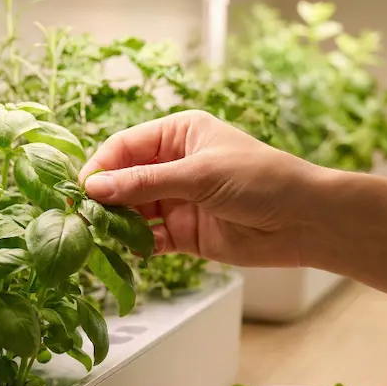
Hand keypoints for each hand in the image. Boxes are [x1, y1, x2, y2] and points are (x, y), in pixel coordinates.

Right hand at [79, 110, 323, 266]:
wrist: (303, 221)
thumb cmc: (260, 180)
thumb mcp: (199, 175)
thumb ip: (145, 183)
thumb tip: (95, 188)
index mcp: (178, 135)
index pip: (125, 146)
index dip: (102, 166)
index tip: (82, 189)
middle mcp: (174, 165)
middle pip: (124, 180)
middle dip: (105, 197)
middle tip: (83, 216)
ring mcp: (178, 200)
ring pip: (134, 211)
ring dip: (118, 223)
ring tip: (102, 235)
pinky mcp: (185, 233)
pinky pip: (151, 238)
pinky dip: (139, 245)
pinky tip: (131, 250)